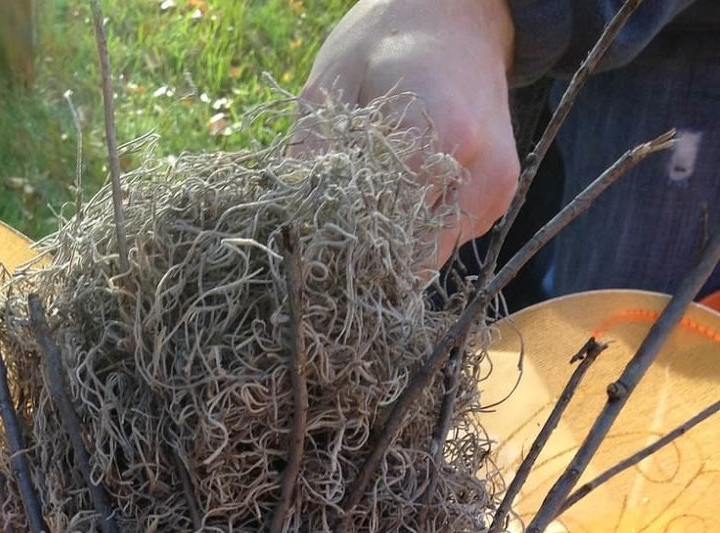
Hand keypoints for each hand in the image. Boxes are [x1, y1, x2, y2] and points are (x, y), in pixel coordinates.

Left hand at [294, 0, 520, 266]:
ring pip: (430, 251)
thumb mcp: (334, 77)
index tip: (318, 233)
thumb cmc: (389, 40)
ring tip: (375, 196)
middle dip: (370, 247)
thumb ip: (311, 147)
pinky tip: (405, 189)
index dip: (347, 238)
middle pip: (411, 248)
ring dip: (397, 240)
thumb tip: (290, 217)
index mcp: (441, 130)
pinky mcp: (499, 196)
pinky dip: (421, 227)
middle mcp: (480, 166)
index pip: (389, 223)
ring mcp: (496, 186)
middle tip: (339, 223)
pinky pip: (449, 236)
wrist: (461, 15)